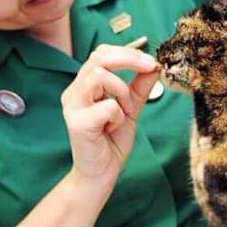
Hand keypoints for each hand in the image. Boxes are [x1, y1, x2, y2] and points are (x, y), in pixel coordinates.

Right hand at [61, 44, 159, 196]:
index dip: (127, 53)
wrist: (101, 173)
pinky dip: (117, 115)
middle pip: (98, 58)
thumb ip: (139, 87)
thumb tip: (154, 65)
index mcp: (84, 86)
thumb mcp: (130, 109)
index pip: (101, 54)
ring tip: (124, 110)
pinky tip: (113, 127)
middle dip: (129, 59)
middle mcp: (74, 92)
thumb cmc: (110, 141)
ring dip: (121, 90)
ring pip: (98, 76)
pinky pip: (106, 106)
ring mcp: (73, 107)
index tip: (149, 62)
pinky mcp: (78, 124)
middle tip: (149, 67)